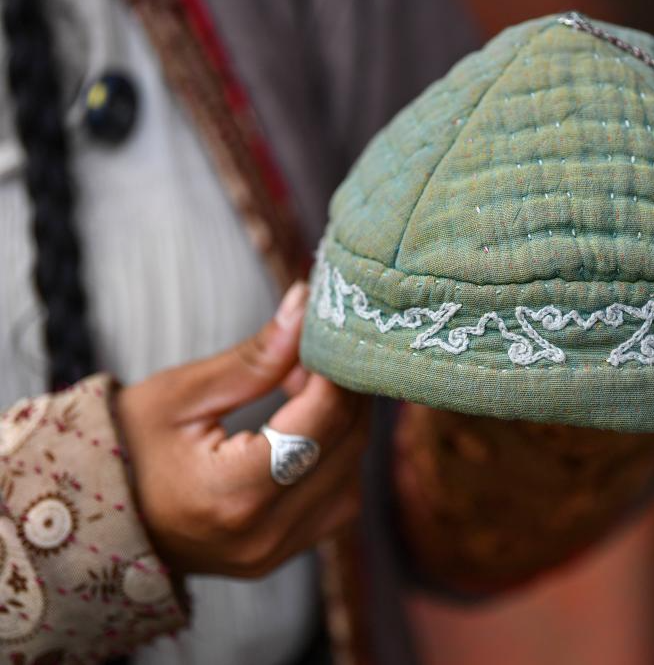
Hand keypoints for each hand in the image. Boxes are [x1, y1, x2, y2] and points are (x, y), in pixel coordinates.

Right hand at [116, 282, 367, 577]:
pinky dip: (335, 457)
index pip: (320, 422)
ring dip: (343, 422)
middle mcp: (264, 534)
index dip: (334, 372)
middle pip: (345, 447)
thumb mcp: (180, 394)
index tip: (326, 333)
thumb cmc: (123, 449)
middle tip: (317, 351)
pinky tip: (305, 427)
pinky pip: (338, 500)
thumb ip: (254, 358)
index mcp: (234, 494)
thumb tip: (307, 307)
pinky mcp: (281, 556)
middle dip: (343, 391)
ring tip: (303, 386)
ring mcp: (275, 553)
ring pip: (352, 474)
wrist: (93, 520)